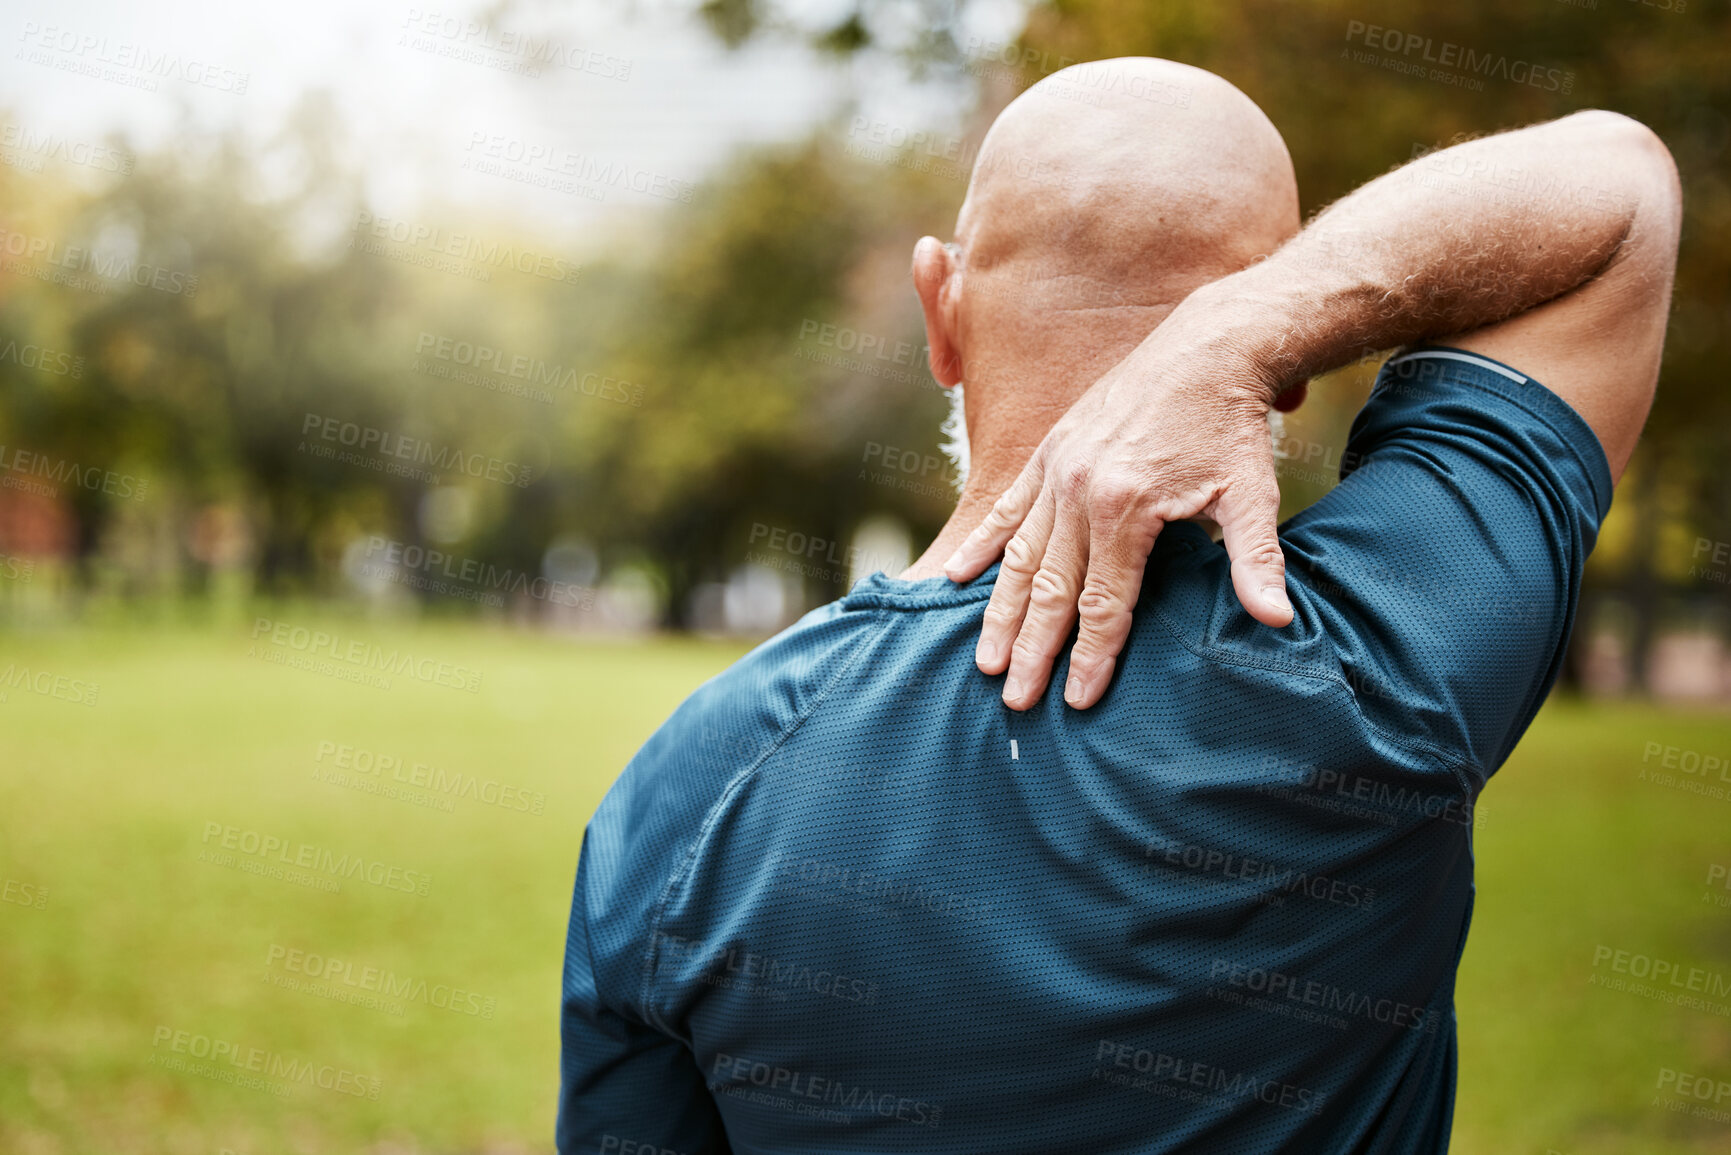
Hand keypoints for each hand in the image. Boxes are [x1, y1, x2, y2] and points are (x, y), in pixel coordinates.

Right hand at [943, 292, 1300, 710]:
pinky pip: (1007, 506)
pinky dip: (981, 544)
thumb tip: (1278, 620)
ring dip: (1000, 611)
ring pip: (1021, 555)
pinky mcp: (1050, 450)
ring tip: (985, 660)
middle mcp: (1079, 488)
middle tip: (1016, 703)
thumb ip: (1255, 560)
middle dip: (1033, 649)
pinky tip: (954, 576)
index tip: (1077, 702)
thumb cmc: (1232, 426)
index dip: (1091, 656)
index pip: (1104, 601)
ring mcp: (1058, 468)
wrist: (1208, 346)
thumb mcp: (1252, 493)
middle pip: (1051, 588)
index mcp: (1127, 506)